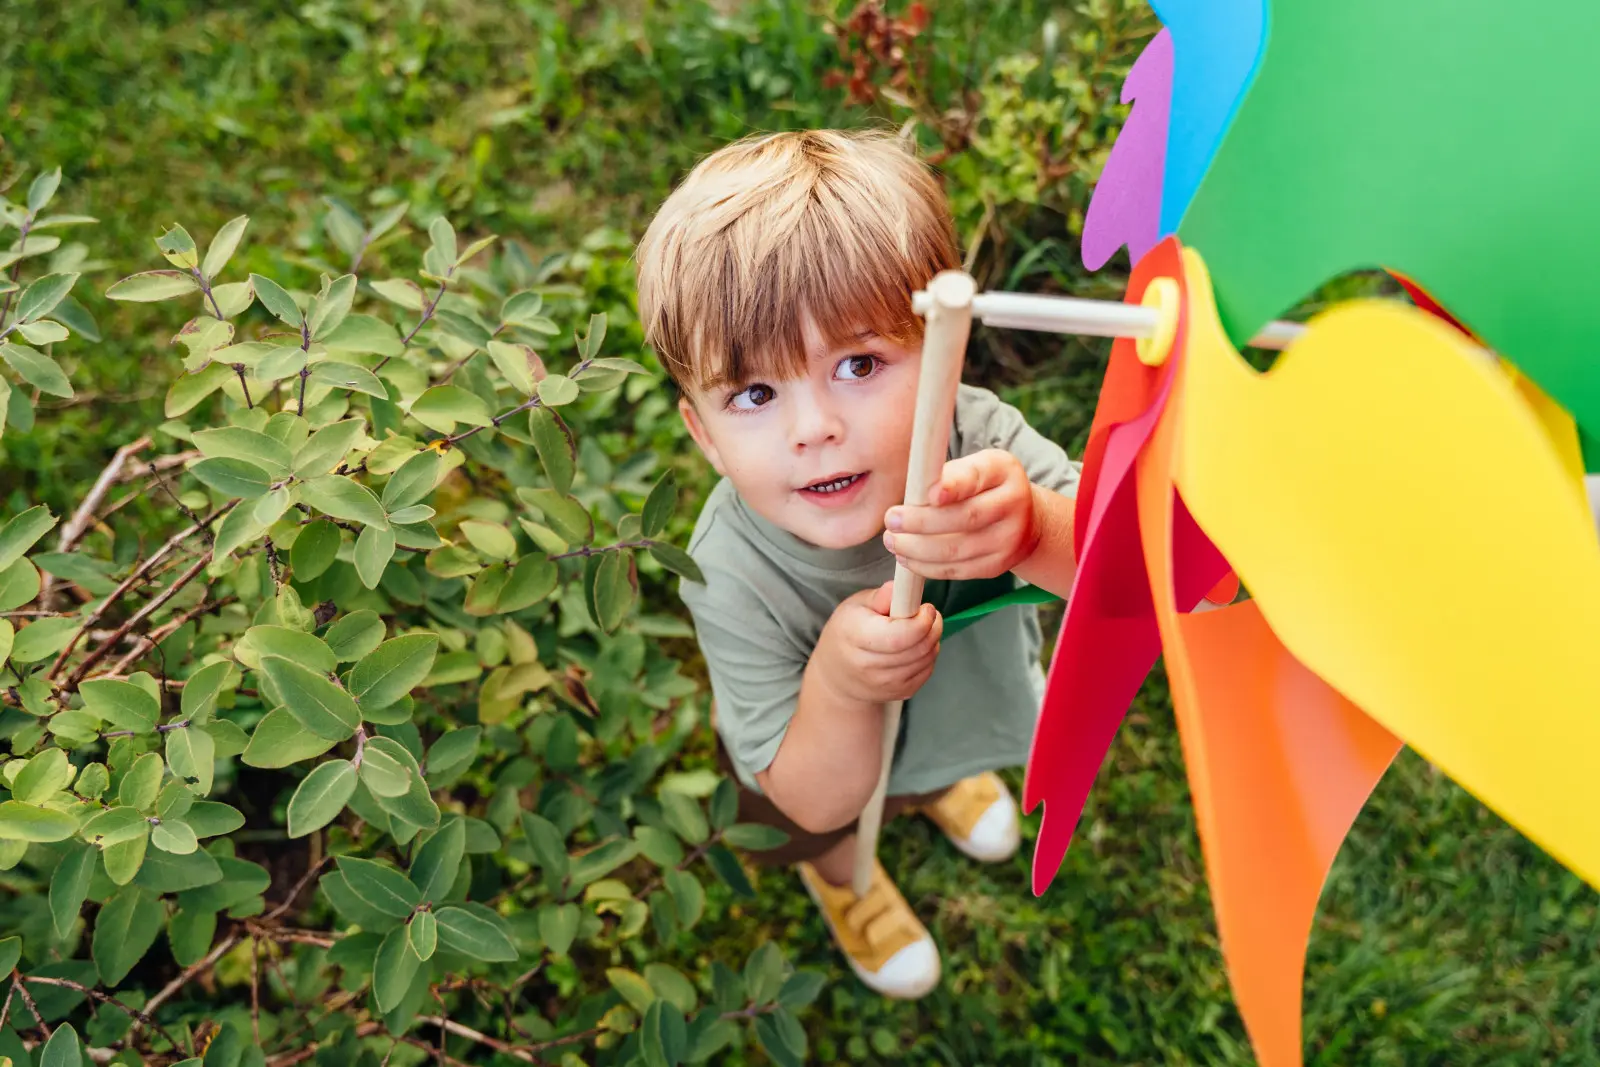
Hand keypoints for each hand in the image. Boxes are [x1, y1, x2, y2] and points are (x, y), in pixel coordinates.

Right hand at [812, 581, 941, 704]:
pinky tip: (917, 644)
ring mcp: (886, 684)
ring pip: (927, 658)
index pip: (900, 636)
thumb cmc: (847, 633)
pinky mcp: (901, 693)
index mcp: (855, 637)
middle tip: (927, 613)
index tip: (925, 607)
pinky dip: (929, 654)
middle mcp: (869, 666)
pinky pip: (928, 670)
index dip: (921, 621)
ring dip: (932, 639)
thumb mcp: (855, 606)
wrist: (838, 675)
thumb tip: (898, 587)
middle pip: (918, 648)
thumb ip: (879, 597)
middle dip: (932, 626)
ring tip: (921, 627)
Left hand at [881, 449, 1040, 579]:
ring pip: (956, 550)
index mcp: (1003, 471)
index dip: (954, 486)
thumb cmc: (984, 487)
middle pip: (964, 518)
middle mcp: (1013, 504)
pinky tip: (906, 558)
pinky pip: (956, 571)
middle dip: (921, 522)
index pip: (977, 477)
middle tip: (891, 520)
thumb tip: (914, 490)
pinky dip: (926, 567)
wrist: (1024, 520)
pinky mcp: (997, 566)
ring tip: (892, 541)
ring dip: (916, 548)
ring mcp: (1008, 539)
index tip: (930, 493)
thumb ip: (948, 474)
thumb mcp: (974, 467)